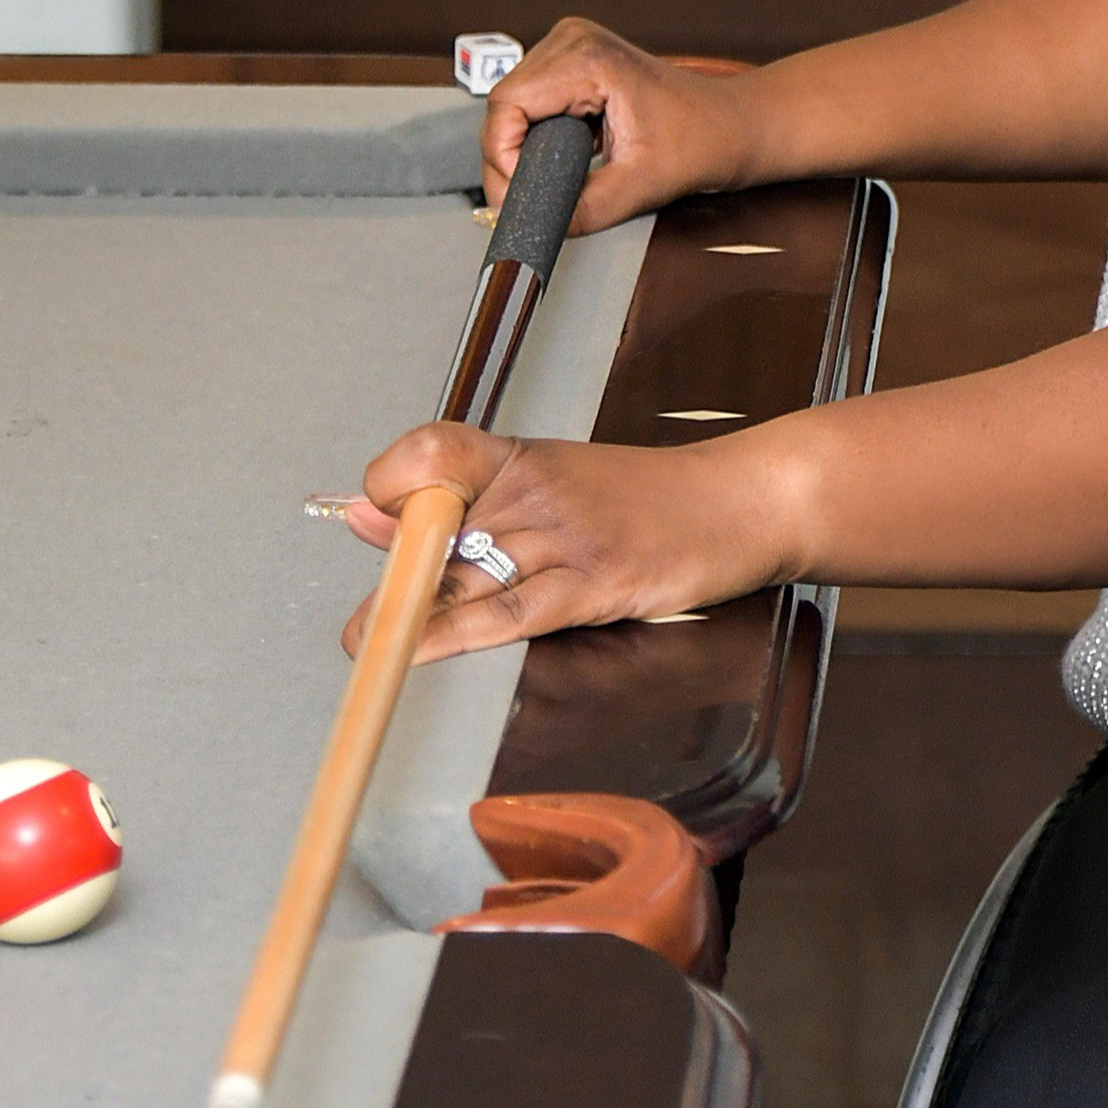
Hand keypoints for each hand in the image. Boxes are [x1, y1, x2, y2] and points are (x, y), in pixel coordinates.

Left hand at [337, 422, 804, 662]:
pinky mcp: (598, 582)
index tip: (378, 520)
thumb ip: (463, 502)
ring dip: (407, 617)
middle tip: (363, 628)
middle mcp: (536, 490)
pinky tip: (419, 654)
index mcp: (519, 458)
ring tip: (369, 648)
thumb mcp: (555, 482)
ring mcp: (568, 536)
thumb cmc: (652, 501)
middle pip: (435, 527)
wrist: (744, 502)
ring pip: (465, 575)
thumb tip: (364, 515)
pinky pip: (510, 611)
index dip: (390, 487)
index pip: (428, 453)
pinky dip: (456, 635)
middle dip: (394, 581)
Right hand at [480, 19, 766, 232]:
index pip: (508, 106)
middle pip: (506, 105)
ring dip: (521, 149)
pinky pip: (532, 102)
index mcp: (588, 58)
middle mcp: (573, 40)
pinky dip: (536, 137)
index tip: (516, 199)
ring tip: (547, 184)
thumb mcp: (644, 184)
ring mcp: (572, 45)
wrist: (734, 124)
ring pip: (513, 105)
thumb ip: (588, 208)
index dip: (502, 158)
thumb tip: (540, 227)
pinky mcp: (573, 61)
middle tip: (526, 203)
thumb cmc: (705, 140)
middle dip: (508, 159)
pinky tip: (559, 160)